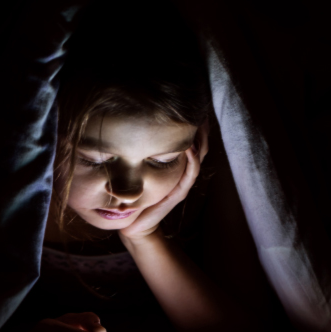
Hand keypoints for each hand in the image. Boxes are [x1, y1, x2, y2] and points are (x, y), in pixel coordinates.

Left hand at [119, 122, 208, 240]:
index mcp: (175, 165)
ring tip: (201, 125)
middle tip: (202, 112)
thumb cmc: (135, 195)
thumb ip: (137, 152)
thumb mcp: (136, 168)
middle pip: (200, 145)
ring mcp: (182, 182)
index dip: (195, 124)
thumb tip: (128, 125)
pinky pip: (190, 173)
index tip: (194, 107)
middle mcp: (182, 172)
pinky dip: (192, 159)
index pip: (191, 139)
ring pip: (198, 156)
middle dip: (202, 129)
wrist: (135, 223)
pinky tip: (189, 147)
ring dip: (200, 141)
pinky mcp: (178, 192)